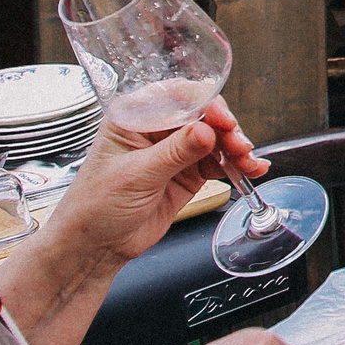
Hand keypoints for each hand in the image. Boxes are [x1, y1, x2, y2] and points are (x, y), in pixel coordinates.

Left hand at [49, 99, 271, 268]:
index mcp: (134, 118)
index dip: (203, 103)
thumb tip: (206, 131)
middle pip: (202, 115)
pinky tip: (250, 169)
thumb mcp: (135, 176)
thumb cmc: (94, 206)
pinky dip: (236, 165)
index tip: (221, 119)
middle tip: (238, 143)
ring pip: (215, 138)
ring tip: (248, 161)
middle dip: (225, 128)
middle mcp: (156, 130)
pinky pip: (218, 162)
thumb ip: (173, 153)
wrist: (95, 247)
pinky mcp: (187, 174)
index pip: (175, 96)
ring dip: (236, 147)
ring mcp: (174, 152)